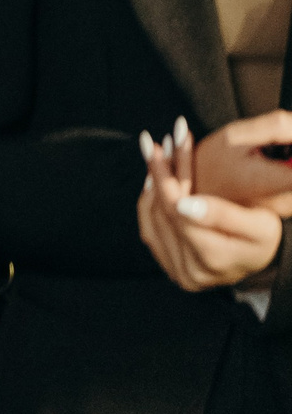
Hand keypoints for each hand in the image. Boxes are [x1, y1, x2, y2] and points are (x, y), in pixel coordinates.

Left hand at [139, 117, 284, 290]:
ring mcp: (175, 271)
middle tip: (152, 141)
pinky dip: (150, 199)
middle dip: (159, 171)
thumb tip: (183, 204)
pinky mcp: (167, 264)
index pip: (179, 208)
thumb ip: (223, 214)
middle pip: (164, 210)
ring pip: (152, 215)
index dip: (172, 173)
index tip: (170, 142)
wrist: (258, 258)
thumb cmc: (263, 238)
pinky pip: (150, 225)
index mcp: (212, 259)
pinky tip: (154, 177)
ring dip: (152, 182)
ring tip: (156, 154)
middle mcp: (189, 272)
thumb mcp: (260, 225)